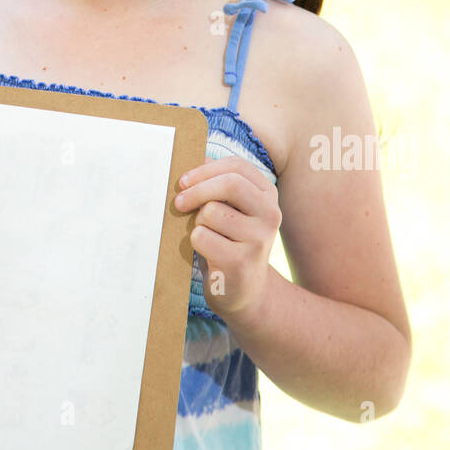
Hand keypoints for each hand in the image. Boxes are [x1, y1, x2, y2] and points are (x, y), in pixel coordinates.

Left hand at [173, 155, 281, 321]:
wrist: (243, 291)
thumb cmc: (228, 241)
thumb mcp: (229, 209)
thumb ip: (215, 184)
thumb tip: (189, 157)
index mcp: (267, 194)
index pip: (236, 167)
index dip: (205, 169)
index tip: (183, 181)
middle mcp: (270, 214)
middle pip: (229, 184)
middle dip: (197, 189)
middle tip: (178, 202)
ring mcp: (259, 239)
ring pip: (211, 212)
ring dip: (197, 222)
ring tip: (205, 235)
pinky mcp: (241, 262)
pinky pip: (202, 237)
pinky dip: (195, 242)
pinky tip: (207, 253)